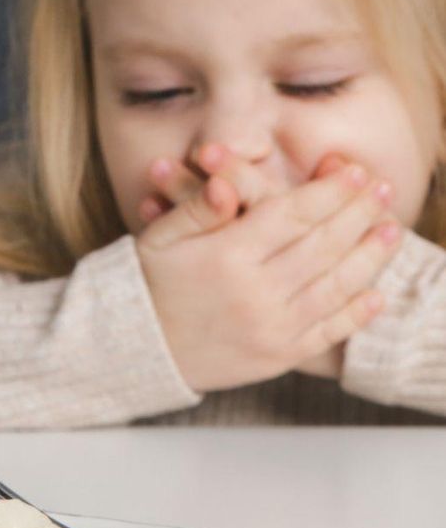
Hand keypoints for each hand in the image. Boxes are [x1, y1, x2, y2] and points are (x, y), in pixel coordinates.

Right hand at [134, 146, 401, 392]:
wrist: (135, 349)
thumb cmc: (147, 286)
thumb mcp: (160, 238)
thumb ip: (198, 208)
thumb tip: (229, 182)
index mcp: (227, 256)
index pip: (293, 214)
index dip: (330, 190)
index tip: (355, 171)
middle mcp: (255, 292)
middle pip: (323, 244)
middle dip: (359, 213)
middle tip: (384, 189)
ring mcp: (270, 328)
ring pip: (335, 286)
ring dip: (370, 256)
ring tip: (393, 231)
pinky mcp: (276, 356)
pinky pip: (327, 332)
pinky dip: (355, 312)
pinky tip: (374, 293)